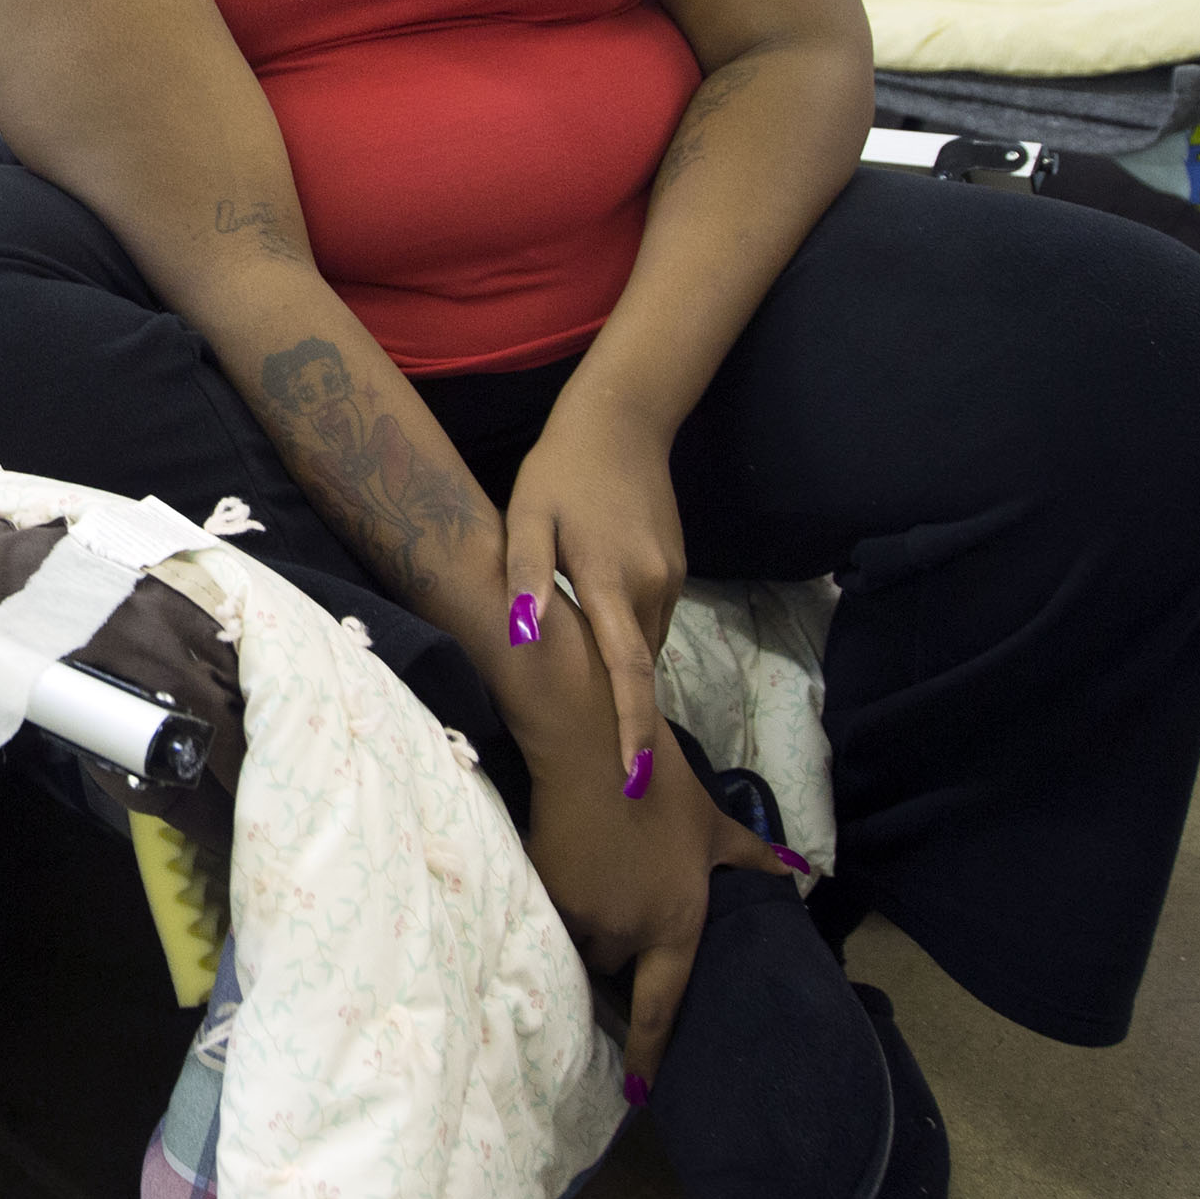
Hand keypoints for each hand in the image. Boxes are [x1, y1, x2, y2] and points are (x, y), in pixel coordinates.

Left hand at [503, 393, 687, 796]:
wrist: (620, 424)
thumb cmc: (558, 472)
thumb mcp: (527, 517)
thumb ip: (526, 575)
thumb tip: (524, 633)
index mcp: (611, 580)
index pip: (628, 669)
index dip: (631, 724)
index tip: (634, 773)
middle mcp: (651, 586)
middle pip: (636, 665)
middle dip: (621, 710)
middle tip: (593, 750)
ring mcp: (670, 578)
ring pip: (643, 643)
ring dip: (618, 667)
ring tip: (581, 689)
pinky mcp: (675, 569)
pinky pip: (649, 618)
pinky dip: (625, 635)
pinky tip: (595, 628)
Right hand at [516, 671, 785, 1089]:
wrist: (594, 747)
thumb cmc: (662, 787)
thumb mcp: (715, 825)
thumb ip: (755, 859)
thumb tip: (803, 873)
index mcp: (678, 926)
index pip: (663, 1008)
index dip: (650, 1056)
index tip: (640, 1095)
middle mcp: (631, 933)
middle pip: (616, 970)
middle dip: (617, 952)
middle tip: (619, 919)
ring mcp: (586, 917)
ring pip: (580, 949)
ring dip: (586, 936)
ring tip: (589, 901)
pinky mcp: (547, 896)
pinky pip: (551, 923)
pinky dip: (557, 914)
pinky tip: (562, 884)